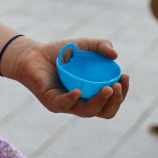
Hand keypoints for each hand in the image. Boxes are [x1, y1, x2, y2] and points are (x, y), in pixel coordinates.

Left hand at [3, 37, 128, 118]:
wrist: (32, 54)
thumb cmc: (59, 53)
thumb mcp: (83, 45)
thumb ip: (100, 46)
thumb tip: (115, 55)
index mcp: (92, 94)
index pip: (112, 100)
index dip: (122, 93)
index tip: (125, 76)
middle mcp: (82, 103)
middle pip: (105, 111)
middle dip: (116, 101)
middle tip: (117, 85)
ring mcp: (67, 105)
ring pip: (88, 111)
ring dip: (100, 102)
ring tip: (108, 88)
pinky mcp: (51, 102)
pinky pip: (64, 104)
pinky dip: (72, 99)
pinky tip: (78, 91)